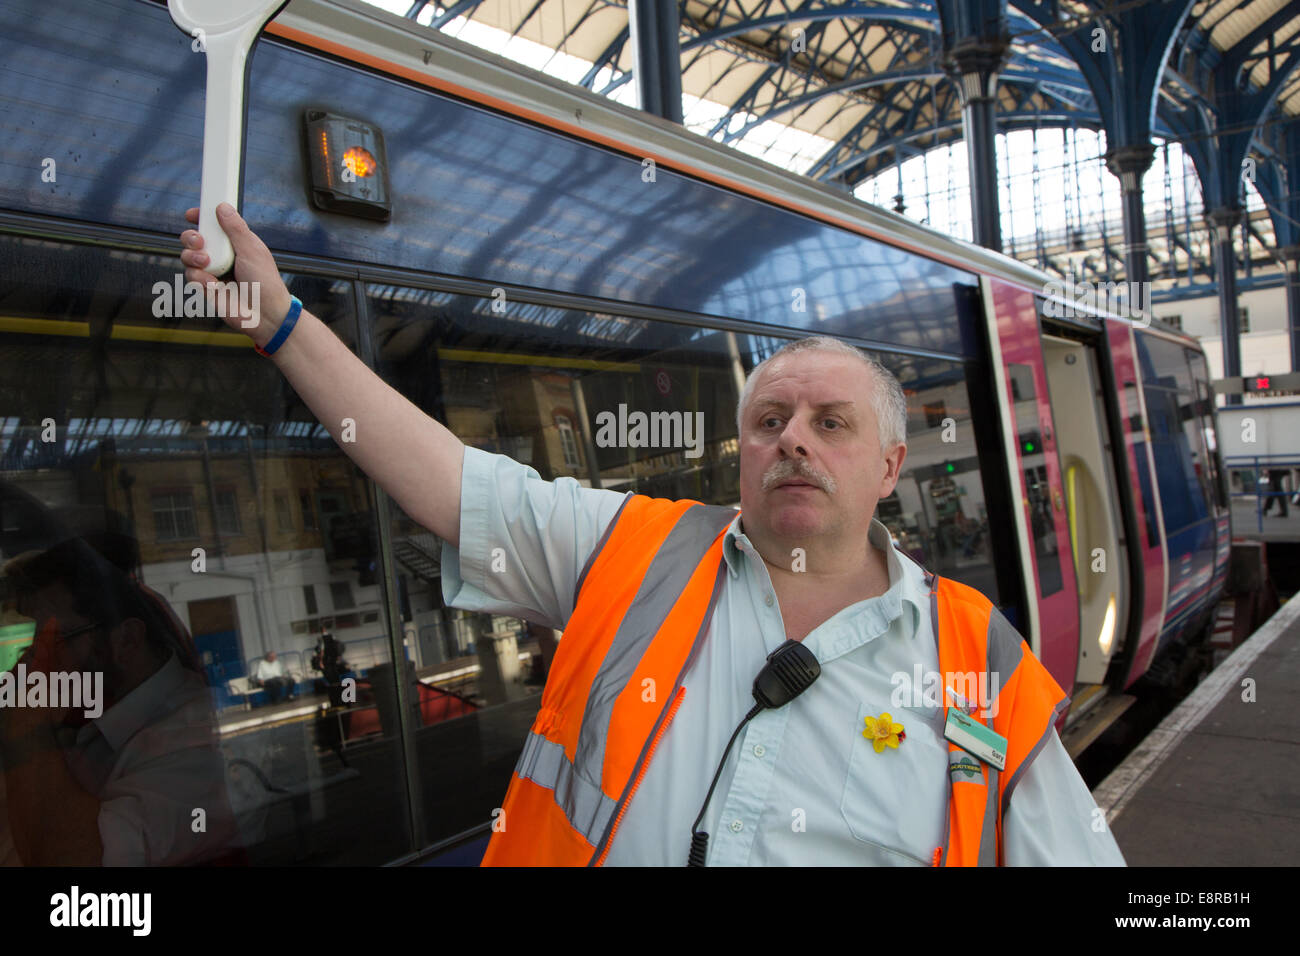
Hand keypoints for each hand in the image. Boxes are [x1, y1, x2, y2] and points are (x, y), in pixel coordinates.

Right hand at [178, 203, 293, 347]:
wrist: (265, 315)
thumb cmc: (265, 283)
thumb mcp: (252, 250)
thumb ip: (236, 229)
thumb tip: (223, 207)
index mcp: (235, 243)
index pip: (213, 225)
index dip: (201, 217)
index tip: (193, 213)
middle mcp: (221, 255)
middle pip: (193, 238)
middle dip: (190, 236)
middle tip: (199, 241)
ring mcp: (213, 271)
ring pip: (187, 256)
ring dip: (193, 257)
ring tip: (207, 263)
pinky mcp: (206, 287)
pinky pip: (191, 276)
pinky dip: (199, 278)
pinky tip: (214, 284)